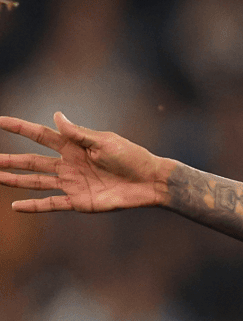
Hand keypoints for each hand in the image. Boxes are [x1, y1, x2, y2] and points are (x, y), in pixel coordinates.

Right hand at [0, 112, 172, 212]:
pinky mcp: (79, 201)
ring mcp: (72, 183)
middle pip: (32, 161)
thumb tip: (55, 114)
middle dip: (10, 159)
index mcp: (74, 146)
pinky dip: (34, 206)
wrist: (150, 181)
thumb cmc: (131, 157)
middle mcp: (68, 164)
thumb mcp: (105, 141)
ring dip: (15, 180)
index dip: (19, 127)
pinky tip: (15, 206)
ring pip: (37, 181)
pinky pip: (52, 204)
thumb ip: (78, 133)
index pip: (40, 135)